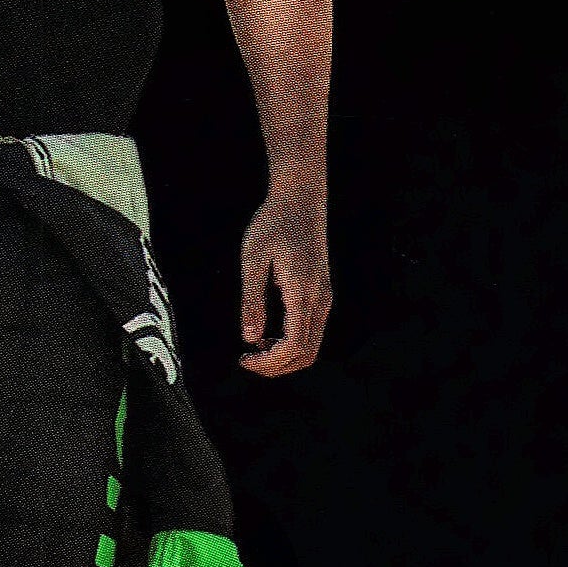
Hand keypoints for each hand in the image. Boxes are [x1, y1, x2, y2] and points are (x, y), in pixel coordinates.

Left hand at [238, 186, 330, 376]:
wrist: (300, 200)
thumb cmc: (273, 224)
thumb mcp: (253, 260)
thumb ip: (251, 300)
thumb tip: (249, 338)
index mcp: (302, 293)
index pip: (293, 346)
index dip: (269, 362)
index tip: (243, 358)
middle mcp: (319, 299)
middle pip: (306, 353)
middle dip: (276, 366)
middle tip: (247, 361)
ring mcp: (324, 297)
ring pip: (312, 345)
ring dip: (285, 356)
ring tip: (255, 350)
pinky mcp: (321, 293)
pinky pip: (312, 330)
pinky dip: (292, 343)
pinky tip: (268, 334)